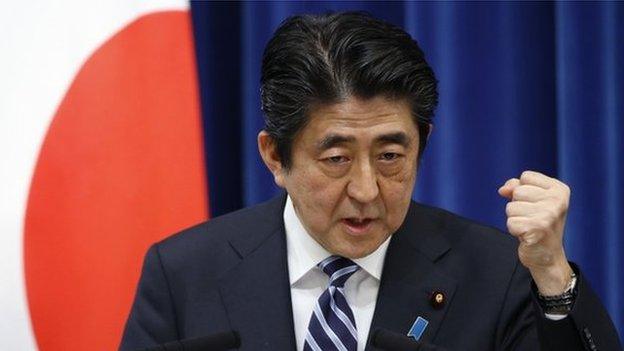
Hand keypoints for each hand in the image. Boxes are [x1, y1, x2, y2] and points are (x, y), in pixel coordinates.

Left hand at [498, 171, 573, 295]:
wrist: (548, 256)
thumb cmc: (538, 224)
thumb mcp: (532, 200)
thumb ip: (516, 187)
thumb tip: (502, 190)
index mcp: (559, 189)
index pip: (526, 176)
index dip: (523, 190)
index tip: (536, 204)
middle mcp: (557, 201)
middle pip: (517, 191)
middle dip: (518, 205)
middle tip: (531, 218)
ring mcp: (548, 215)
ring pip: (511, 207)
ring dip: (516, 218)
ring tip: (529, 226)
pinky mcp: (537, 229)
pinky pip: (510, 222)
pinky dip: (514, 230)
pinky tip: (527, 235)